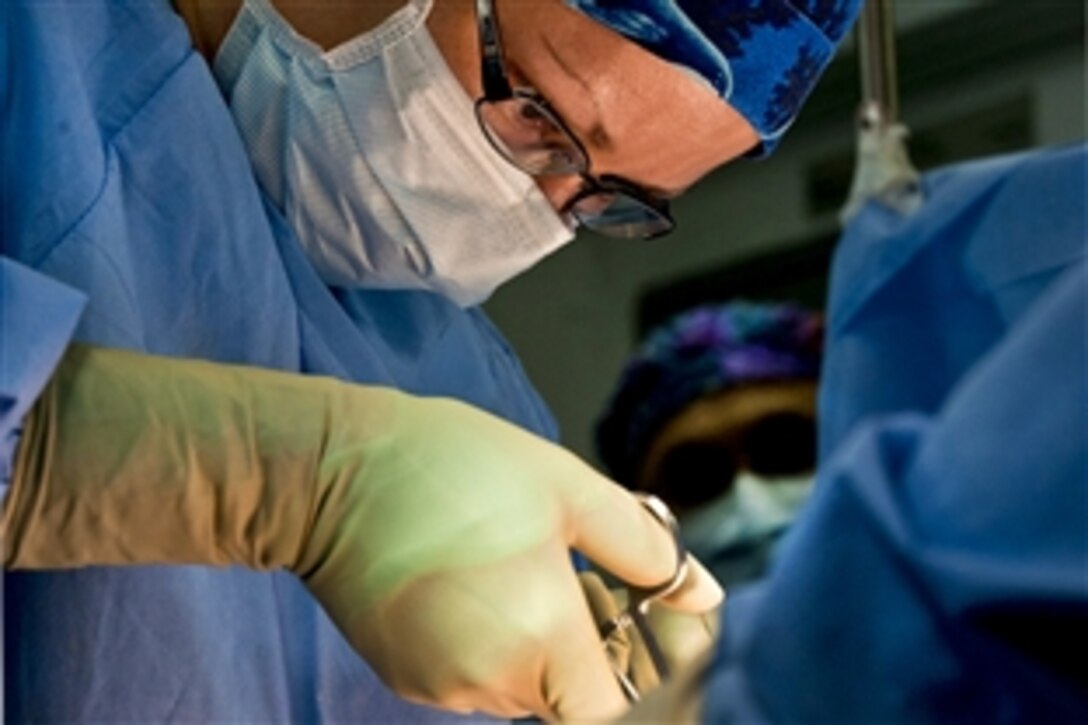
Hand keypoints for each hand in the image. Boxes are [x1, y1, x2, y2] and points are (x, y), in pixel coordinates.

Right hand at [5, 344, 722, 720]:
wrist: (330, 469)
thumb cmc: (451, 465)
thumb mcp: (565, 486)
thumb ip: (644, 548)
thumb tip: (703, 596)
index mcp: (541, 636)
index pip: (618, 712)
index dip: (646, 678)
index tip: (645, 631)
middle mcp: (491, 681)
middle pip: (572, 698)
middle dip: (593, 648)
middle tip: (578, 574)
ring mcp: (442, 688)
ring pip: (525, 686)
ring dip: (543, 643)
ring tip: (518, 565)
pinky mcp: (409, 678)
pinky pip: (478, 676)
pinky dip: (495, 643)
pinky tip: (477, 581)